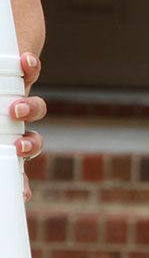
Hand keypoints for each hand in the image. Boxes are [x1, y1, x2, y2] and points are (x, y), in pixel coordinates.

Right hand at [11, 52, 44, 201]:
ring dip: (30, 110)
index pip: (14, 166)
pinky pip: (32, 72)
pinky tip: (26, 62)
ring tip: (17, 108)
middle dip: (30, 147)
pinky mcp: (24, 74)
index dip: (21, 182)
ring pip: (35, 109)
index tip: (24, 195)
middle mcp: (14, 124)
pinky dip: (31, 68)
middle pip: (30, 141)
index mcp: (4, 141)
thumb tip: (5, 161)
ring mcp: (21, 100)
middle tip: (20, 147)